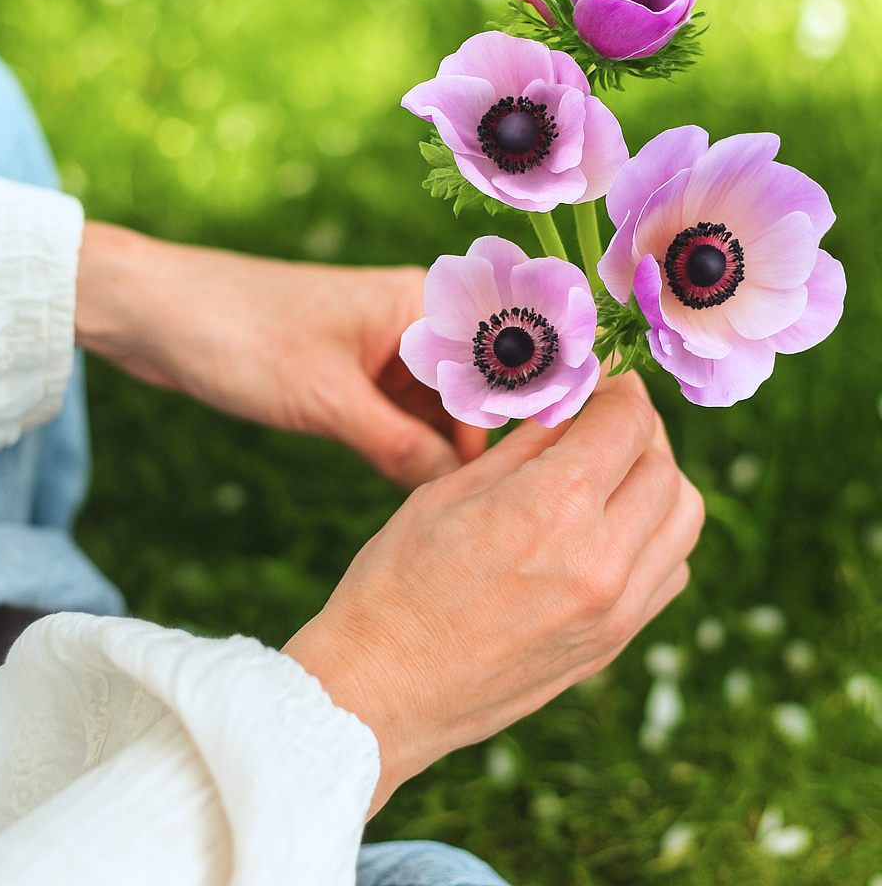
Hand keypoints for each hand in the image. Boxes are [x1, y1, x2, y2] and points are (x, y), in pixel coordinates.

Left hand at [74, 221, 486, 486]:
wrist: (156, 314)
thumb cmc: (240, 334)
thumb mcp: (326, 400)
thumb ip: (400, 446)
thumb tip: (458, 491)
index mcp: (421, 304)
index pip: (496, 366)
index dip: (511, 423)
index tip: (515, 483)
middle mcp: (411, 324)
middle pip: (470, 392)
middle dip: (474, 445)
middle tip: (479, 511)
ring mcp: (380, 352)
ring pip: (434, 411)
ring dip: (439, 451)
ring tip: (449, 509)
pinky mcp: (349, 377)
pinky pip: (397, 418)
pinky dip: (405, 449)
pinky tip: (409, 487)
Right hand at [281, 373, 703, 815]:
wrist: (382, 688)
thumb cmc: (396, 582)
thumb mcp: (449, 492)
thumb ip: (524, 447)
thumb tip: (567, 405)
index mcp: (552, 510)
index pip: (626, 422)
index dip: (618, 387)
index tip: (601, 378)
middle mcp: (601, 562)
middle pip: (664, 466)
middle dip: (639, 428)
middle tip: (603, 418)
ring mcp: (615, 612)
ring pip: (683, 519)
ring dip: (657, 480)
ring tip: (610, 471)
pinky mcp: (613, 645)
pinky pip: (669, 571)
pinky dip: (656, 534)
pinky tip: (609, 527)